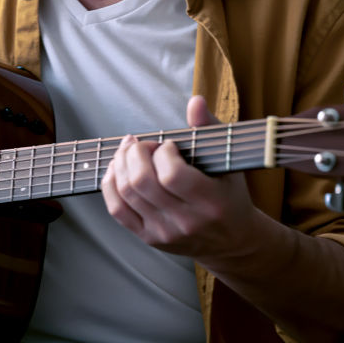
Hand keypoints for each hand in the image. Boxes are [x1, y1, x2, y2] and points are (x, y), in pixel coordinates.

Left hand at [100, 95, 260, 261]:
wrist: (233, 242)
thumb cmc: (230, 194)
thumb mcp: (229, 161)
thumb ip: (210, 128)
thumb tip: (195, 101)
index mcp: (211, 201)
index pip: (172, 175)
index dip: (162, 152)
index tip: (169, 146)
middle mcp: (186, 221)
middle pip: (142, 182)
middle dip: (135, 153)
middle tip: (143, 144)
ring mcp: (165, 232)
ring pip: (126, 193)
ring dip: (121, 163)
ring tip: (130, 151)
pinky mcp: (149, 238)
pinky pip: (117, 210)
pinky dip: (111, 183)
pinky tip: (118, 168)